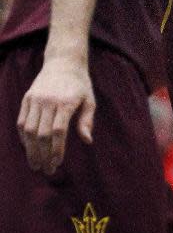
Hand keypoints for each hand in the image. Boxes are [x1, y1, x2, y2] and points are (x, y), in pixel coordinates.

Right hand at [17, 57, 95, 174]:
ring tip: (35, 164)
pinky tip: (28, 148)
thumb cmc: (80, 85)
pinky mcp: (27, 98)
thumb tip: (87, 141)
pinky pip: (21, 121)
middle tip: (45, 170)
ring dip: (30, 149)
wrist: (63, 62)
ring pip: (28, 129)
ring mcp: (35, 99)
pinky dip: (23, 137)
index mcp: (65, 103)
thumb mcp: (89, 100)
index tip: (57, 163)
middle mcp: (47, 101)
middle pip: (41, 133)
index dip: (56, 150)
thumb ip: (87, 121)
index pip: (58, 132)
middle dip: (42, 154)